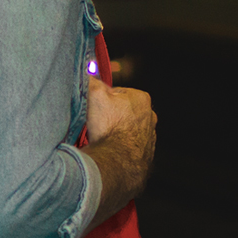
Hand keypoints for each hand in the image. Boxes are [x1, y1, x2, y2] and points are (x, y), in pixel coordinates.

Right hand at [83, 77, 155, 224]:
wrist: (118, 163)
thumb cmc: (110, 128)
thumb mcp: (95, 96)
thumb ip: (92, 81)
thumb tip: (87, 75)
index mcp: (141, 98)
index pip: (116, 93)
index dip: (101, 100)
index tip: (93, 109)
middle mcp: (150, 116)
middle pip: (122, 111)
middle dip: (110, 116)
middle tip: (96, 124)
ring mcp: (150, 136)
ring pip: (126, 129)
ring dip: (115, 132)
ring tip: (101, 138)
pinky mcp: (146, 153)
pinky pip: (129, 146)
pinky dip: (120, 147)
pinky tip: (109, 149)